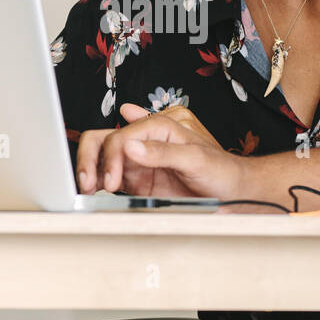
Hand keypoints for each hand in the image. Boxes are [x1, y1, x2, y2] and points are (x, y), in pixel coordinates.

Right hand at [76, 103, 245, 199]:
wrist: (233, 192)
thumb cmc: (221, 170)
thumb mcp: (196, 158)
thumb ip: (163, 152)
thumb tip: (132, 147)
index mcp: (158, 127)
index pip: (121, 136)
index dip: (111, 157)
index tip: (111, 181)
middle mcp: (145, 142)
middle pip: (104, 139)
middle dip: (90, 158)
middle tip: (87, 183)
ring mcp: (140, 161)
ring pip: (102, 157)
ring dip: (91, 170)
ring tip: (87, 189)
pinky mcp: (139, 181)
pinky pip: (111, 178)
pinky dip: (99, 183)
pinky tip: (95, 192)